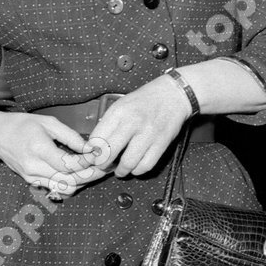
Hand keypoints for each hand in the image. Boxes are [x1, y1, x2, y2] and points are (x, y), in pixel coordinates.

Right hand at [0, 110, 100, 196]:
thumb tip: (90, 148)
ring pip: (65, 189)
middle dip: (91, 175)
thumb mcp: (49, 123)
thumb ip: (71, 137)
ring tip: (95, 171)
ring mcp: (32, 177)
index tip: (99, 155)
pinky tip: (80, 173)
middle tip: (105, 167)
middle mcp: (34, 167)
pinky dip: (71, 183)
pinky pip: (57, 188)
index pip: (68, 164)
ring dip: (83, 182)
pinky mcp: (32, 182)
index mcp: (38, 149)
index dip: (87, 162)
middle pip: (70, 180)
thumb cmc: (23, 125)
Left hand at [62, 75, 191, 183]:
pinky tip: (135, 166)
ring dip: (121, 171)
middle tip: (104, 166)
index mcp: (119, 111)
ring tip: (120, 170)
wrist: (173, 94)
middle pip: (108, 153)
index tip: (93, 156)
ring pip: (128, 163)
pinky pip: (146, 165)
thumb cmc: (144, 100)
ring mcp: (148, 133)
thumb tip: (96, 147)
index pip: (96, 139)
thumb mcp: (121, 105)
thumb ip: (108, 124)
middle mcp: (132, 122)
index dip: (92, 152)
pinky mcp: (162, 142)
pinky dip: (138, 170)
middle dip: (103, 165)